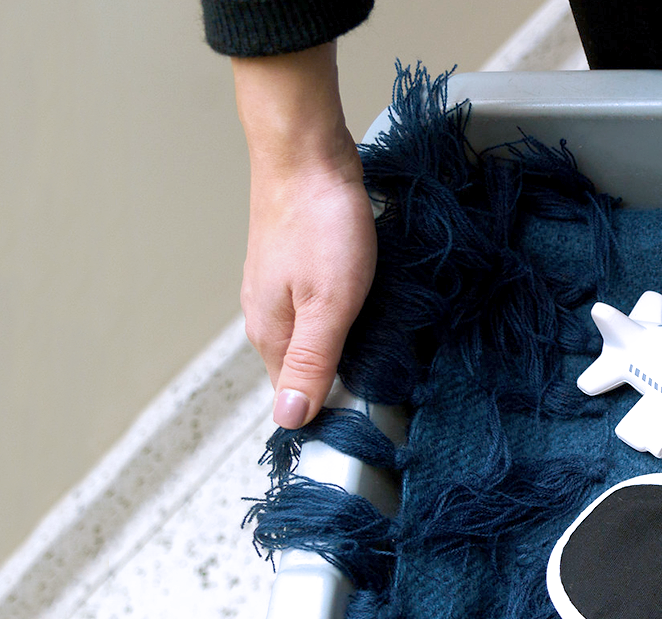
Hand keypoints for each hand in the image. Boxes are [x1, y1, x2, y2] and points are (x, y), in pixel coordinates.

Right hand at [232, 43, 375, 428]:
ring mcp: (281, 288)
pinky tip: (372, 304)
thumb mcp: (327, 303)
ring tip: (388, 340)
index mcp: (270, 334)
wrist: (309, 154)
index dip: (333, 406)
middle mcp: (268, 316)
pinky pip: (323, 305)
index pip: (295, 395)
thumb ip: (311, 361)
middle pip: (307, 367)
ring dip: (350, 342)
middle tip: (393, 374)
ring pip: (317, 334)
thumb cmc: (321, 224)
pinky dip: (349, 311)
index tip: (374, 409)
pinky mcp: (299, 265)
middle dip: (346, 375)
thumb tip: (290, 420)